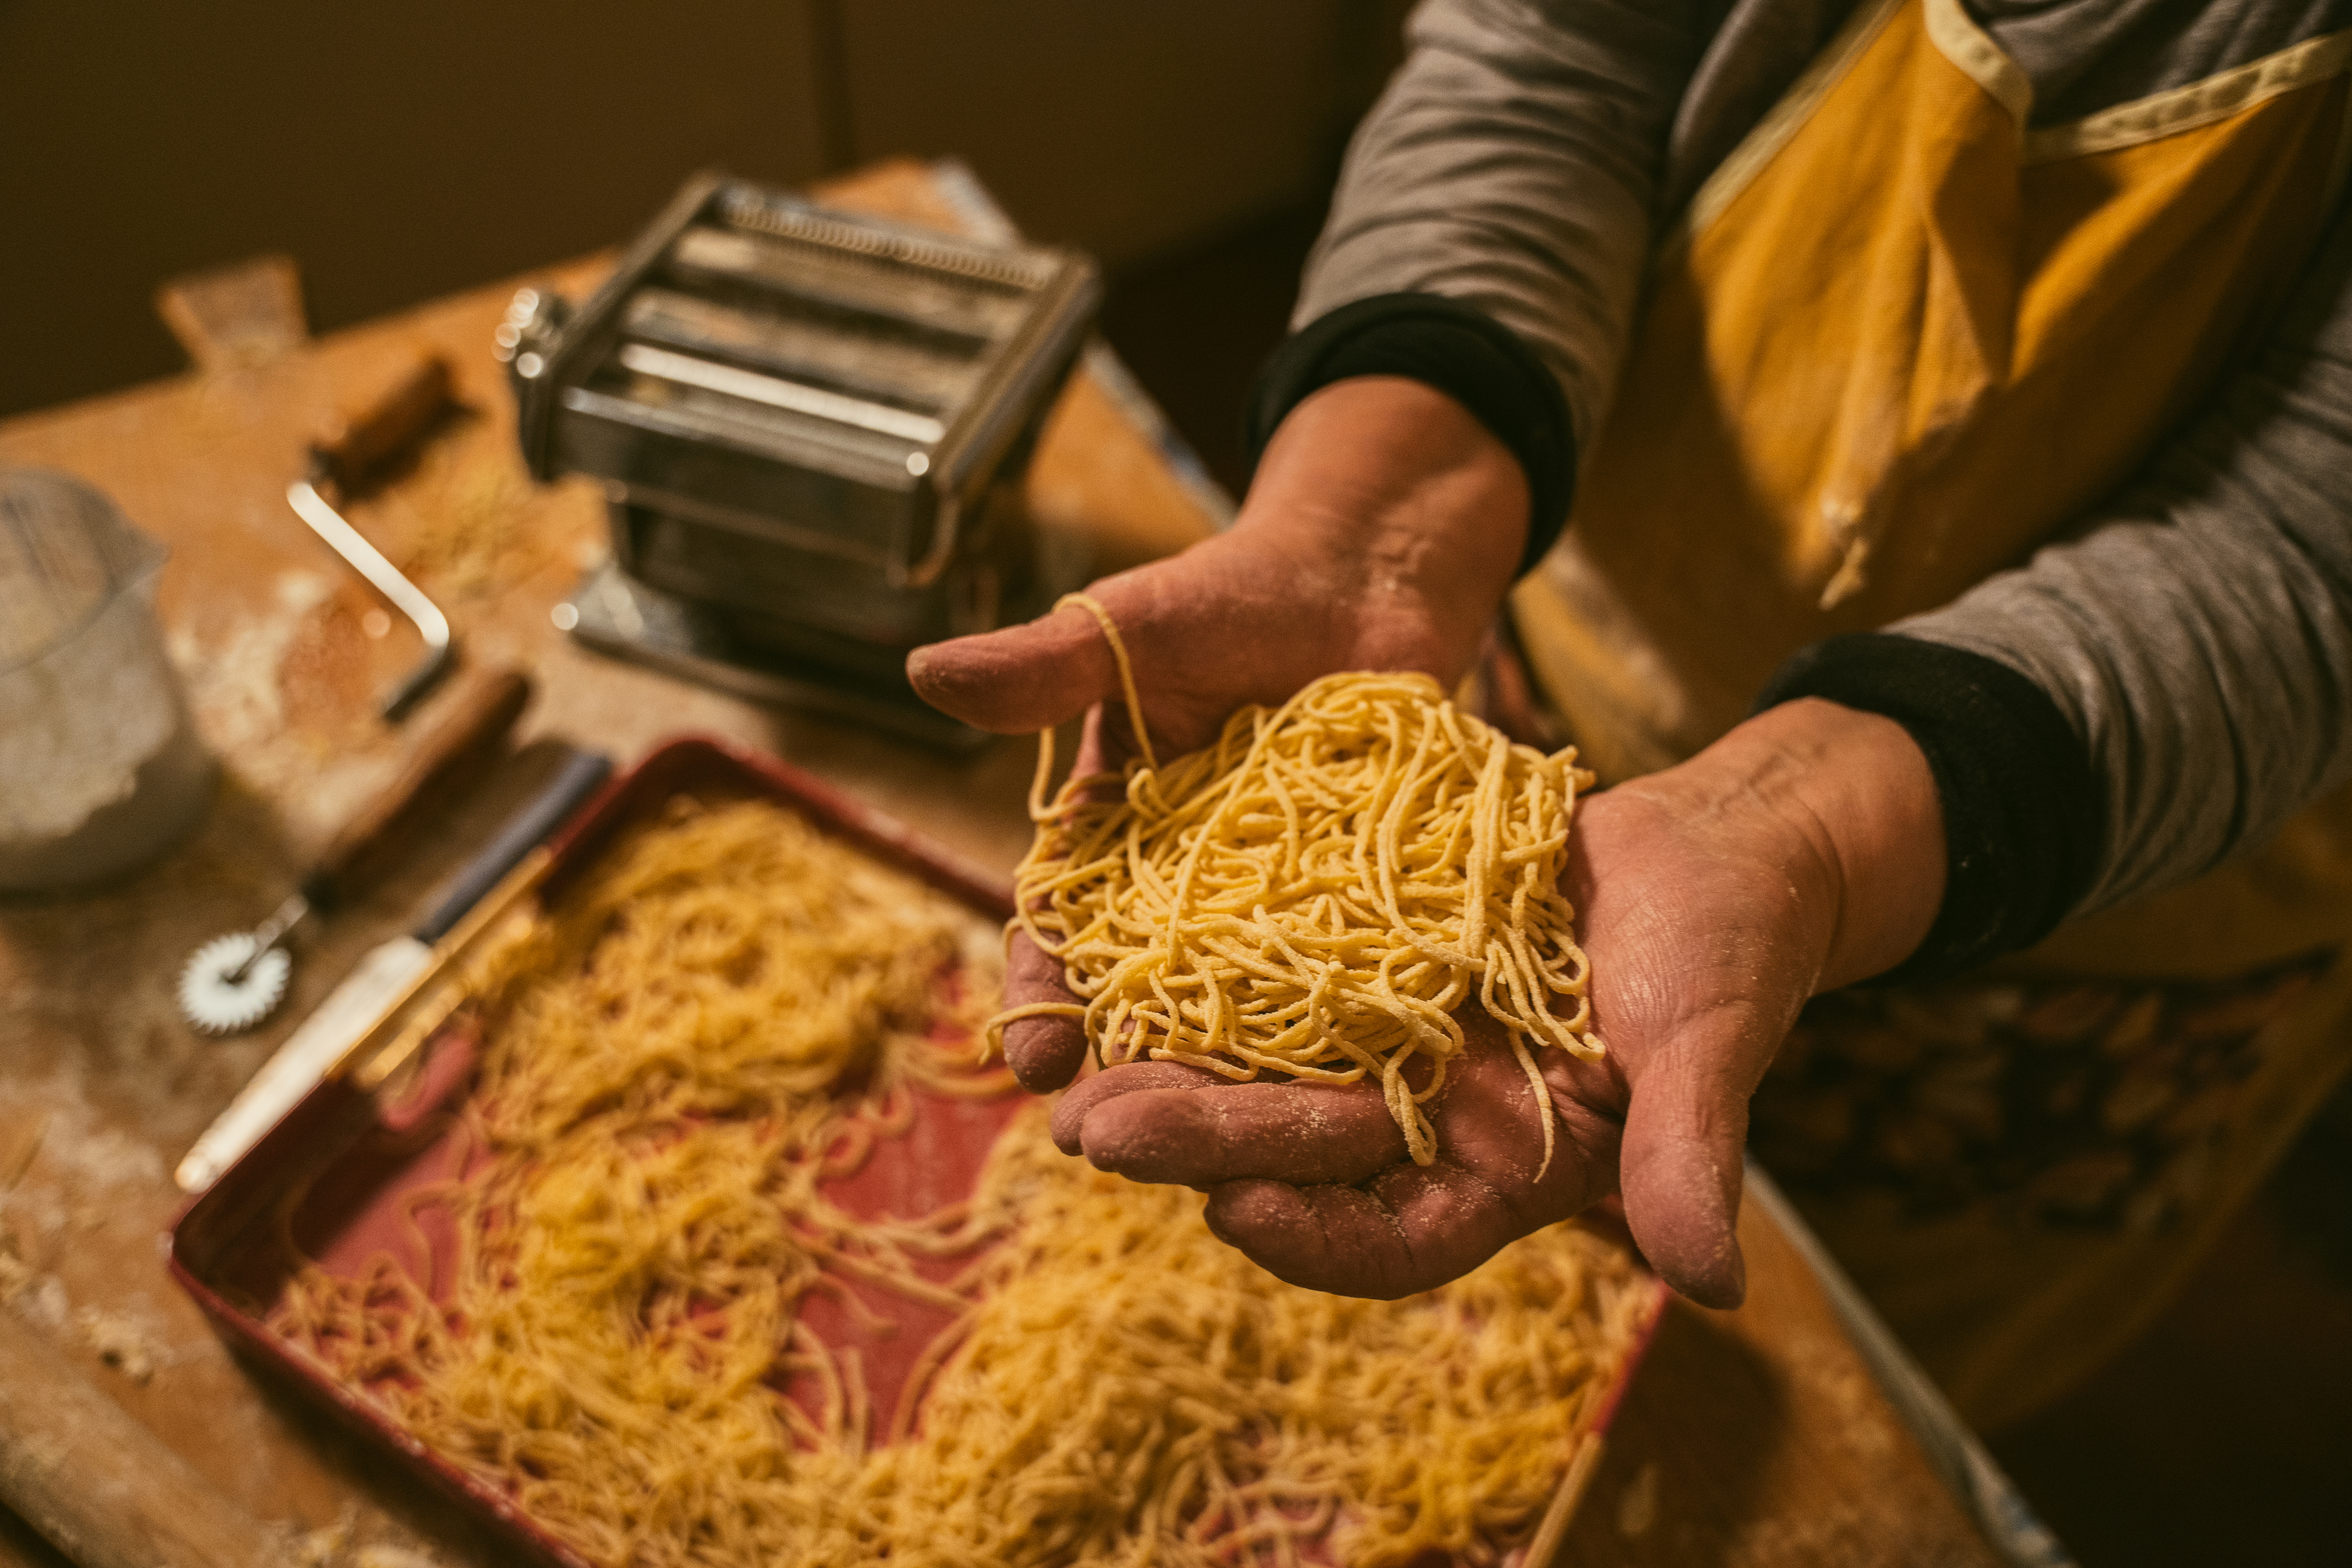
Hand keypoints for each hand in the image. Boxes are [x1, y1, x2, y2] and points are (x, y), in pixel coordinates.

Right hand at [912, 376, 1528, 1086]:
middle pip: (1142, 1001)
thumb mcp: (1130, 627)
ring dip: (1224, 1084)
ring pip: (1240, 1013)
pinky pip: (1345, 982)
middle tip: (1114, 1149)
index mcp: (1105, 845)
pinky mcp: (1359, 909)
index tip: (1039, 1057)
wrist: (1364, 581)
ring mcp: (1271, 911)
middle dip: (1123, 1075)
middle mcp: (1180, 897)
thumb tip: (921, 671)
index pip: (1058, 934)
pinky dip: (1337, 1038)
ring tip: (1223, 1158)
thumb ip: (1043, 667)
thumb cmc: (1231, 598)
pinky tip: (1344, 1102)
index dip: (1043, 994)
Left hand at [1041, 700, 1945, 1307]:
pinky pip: (1281, 972)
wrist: (1713, 848)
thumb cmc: (1733, 954)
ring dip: (1176, 1067)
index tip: (1233, 1209)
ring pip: (1269, 1068)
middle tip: (1092, 1131)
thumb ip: (1693, 1156)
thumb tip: (1713, 1287)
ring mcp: (1398, 1039)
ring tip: (1070, 1063)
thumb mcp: (1711, 1048)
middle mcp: (1434, 1118)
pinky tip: (1127, 953)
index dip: (1316, 1237)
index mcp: (1508, 1168)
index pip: (1395, 1237)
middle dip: (1200, 1143)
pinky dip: (1212, 970)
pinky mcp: (1375, 958)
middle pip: (1302, 1151)